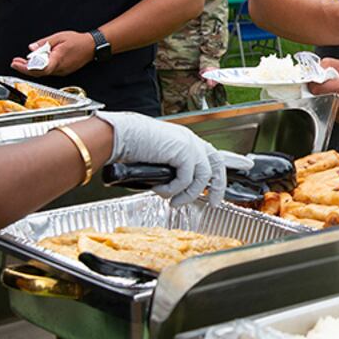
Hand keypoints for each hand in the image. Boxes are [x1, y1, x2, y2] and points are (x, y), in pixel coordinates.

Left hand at [14, 31, 94, 76]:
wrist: (92, 46)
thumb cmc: (77, 41)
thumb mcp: (59, 37)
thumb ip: (44, 43)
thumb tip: (32, 48)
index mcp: (58, 59)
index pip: (40, 68)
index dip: (26, 68)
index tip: (17, 63)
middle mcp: (59, 68)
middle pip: (38, 72)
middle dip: (24, 68)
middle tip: (15, 62)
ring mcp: (61, 71)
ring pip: (42, 73)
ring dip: (31, 68)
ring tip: (21, 61)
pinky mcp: (62, 71)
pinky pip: (48, 71)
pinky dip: (39, 68)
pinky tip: (34, 62)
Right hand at [94, 112, 226, 205]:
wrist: (121, 135)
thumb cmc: (131, 146)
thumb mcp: (158, 159)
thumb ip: (171, 170)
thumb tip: (175, 190)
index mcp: (186, 140)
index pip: (210, 157)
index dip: (214, 177)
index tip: (213, 193)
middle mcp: (190, 141)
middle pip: (216, 165)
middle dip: (217, 187)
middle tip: (212, 203)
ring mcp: (189, 145)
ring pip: (201, 178)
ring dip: (187, 194)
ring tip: (174, 202)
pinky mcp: (183, 152)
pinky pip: (185, 180)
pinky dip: (172, 189)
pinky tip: (159, 189)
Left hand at [313, 45, 338, 126]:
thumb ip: (331, 64)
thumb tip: (316, 68)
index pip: (316, 88)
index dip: (313, 82)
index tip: (315, 80)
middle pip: (319, 98)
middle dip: (320, 91)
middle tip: (328, 85)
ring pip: (325, 107)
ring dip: (327, 99)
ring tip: (338, 92)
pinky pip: (333, 114)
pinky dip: (335, 107)